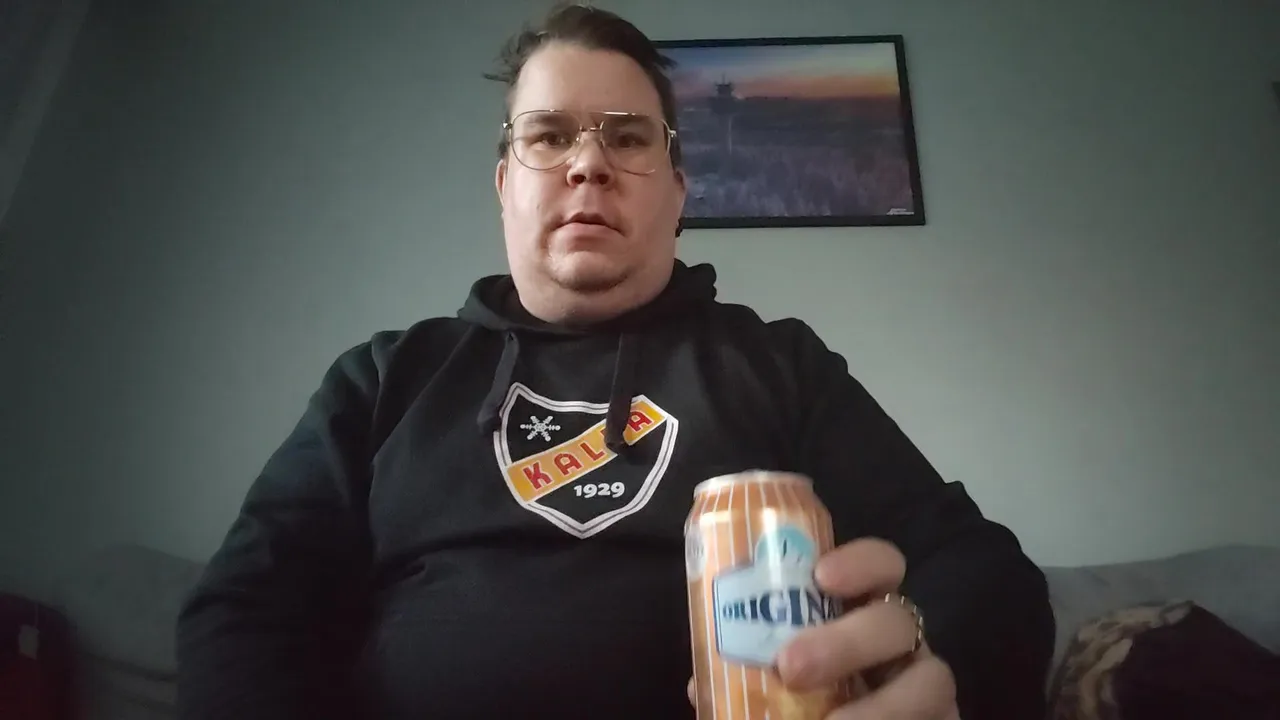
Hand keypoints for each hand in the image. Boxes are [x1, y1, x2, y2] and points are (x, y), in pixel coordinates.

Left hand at [687, 538, 959, 719]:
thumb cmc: (806, 700)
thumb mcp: (768, 684)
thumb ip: (744, 674)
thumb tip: (699, 685)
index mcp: (861, 617)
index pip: (882, 567)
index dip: (860, 562)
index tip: (820, 575)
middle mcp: (903, 646)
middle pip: (898, 619)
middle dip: (847, 640)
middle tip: (791, 666)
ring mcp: (929, 687)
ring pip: (933, 678)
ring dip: (878, 704)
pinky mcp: (945, 718)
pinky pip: (939, 717)